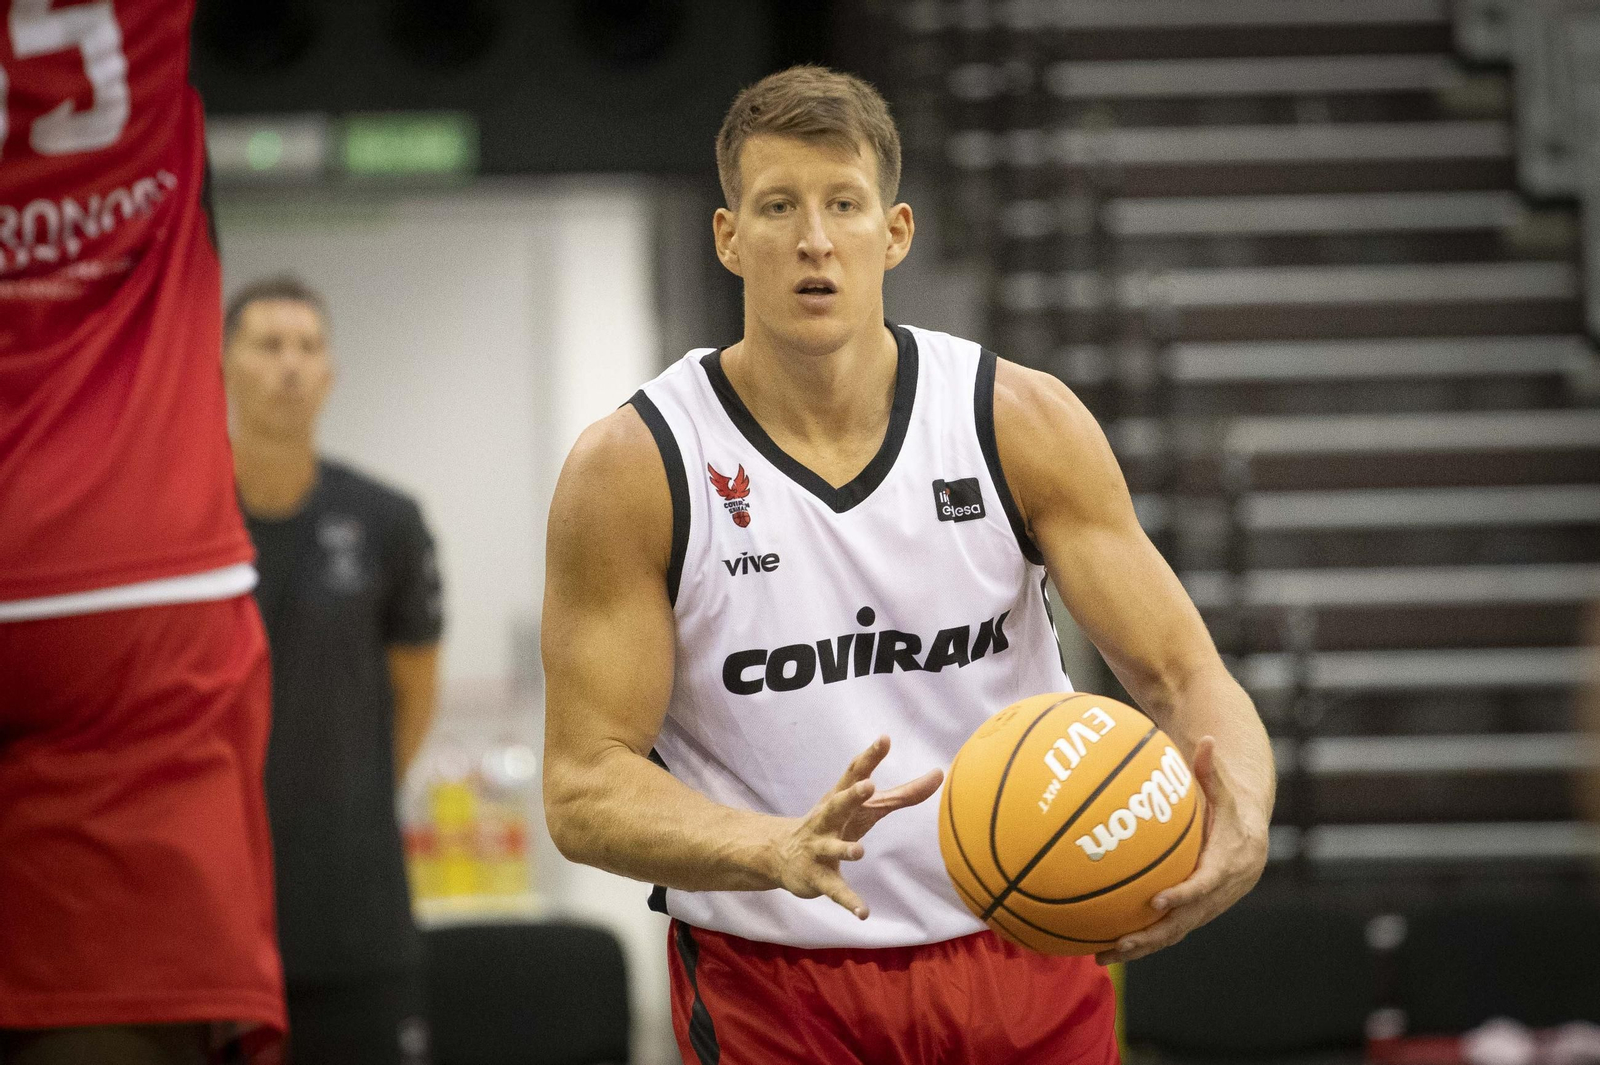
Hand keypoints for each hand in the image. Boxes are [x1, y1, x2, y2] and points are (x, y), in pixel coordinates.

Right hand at [770, 735, 943, 919]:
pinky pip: (836, 890)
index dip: (869, 757)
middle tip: (868, 785)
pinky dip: (849, 901)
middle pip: (838, 804)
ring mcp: (819, 848)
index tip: (884, 739)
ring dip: (845, 849)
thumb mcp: (866, 808)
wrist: (782, 854)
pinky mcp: (818, 877)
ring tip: (860, 851)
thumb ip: (903, 794)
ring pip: (833, 848)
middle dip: (851, 795)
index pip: (854, 773)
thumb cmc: (834, 825)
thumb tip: (940, 774)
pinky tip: (864, 913)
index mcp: (839, 799)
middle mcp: (826, 819)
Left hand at [1094, 736, 1268, 964]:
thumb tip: (1206, 738)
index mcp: (1231, 862)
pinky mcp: (1196, 913)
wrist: (1251, 835)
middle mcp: (1221, 892)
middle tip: (1121, 939)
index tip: (1157, 900)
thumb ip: (1210, 770)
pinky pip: (1168, 930)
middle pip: (1187, 920)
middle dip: (1153, 934)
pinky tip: (1106, 945)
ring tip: (1103, 955)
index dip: (1183, 895)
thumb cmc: (1230, 807)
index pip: (1206, 884)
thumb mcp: (1224, 789)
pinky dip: (1142, 940)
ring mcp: (1209, 907)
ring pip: (1174, 933)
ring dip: (1141, 947)